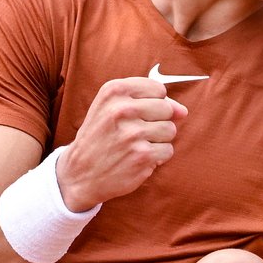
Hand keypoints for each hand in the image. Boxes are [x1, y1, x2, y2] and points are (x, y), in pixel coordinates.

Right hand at [57, 76, 187, 209]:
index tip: (136, 114)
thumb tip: (183, 111)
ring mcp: (133, 134)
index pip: (158, 89)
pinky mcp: (142, 156)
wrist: (80, 173)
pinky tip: (137, 158)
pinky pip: (168, 151)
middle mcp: (122, 109)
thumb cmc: (100, 137)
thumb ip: (148, 101)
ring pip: (170, 130)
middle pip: (167, 109)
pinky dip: (156, 157)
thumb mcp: (111, 108)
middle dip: (157, 122)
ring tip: (135, 145)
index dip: (153, 103)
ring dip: (158, 140)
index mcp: (113, 91)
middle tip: (134, 133)